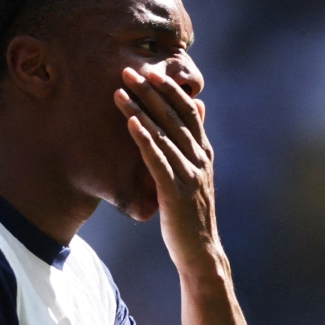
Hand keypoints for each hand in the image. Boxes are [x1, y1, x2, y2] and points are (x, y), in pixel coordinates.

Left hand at [114, 68, 219, 273]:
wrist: (201, 253)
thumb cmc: (192, 215)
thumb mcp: (196, 175)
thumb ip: (194, 143)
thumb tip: (198, 106)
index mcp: (203, 153)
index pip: (188, 112)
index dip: (170, 90)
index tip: (151, 71)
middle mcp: (199, 159)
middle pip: (174, 116)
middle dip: (151, 91)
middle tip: (129, 71)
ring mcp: (188, 175)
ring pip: (164, 133)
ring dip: (141, 108)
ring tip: (121, 90)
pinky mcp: (175, 192)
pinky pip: (157, 159)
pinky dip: (144, 138)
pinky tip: (130, 122)